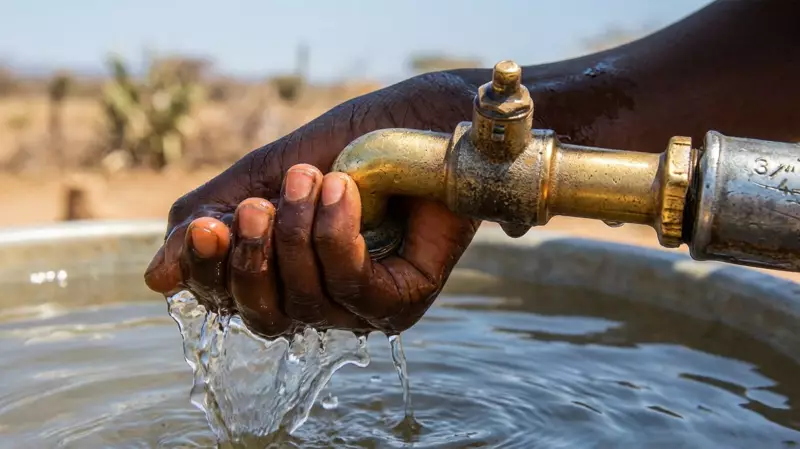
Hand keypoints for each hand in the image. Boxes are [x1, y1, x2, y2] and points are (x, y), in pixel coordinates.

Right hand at [143, 72, 479, 336]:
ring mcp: (359, 309)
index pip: (226, 299)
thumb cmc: (347, 148)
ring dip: (299, 234)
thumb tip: (156, 280)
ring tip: (312, 178)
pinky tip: (344, 192)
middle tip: (260, 204)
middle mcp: (317, 301)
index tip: (207, 226)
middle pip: (262, 317)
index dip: (208, 270)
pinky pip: (353, 291)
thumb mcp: (263, 177)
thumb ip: (210, 221)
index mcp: (280, 274)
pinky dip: (337, 238)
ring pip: (306, 303)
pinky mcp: (400, 303)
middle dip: (253, 259)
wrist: (418, 122)